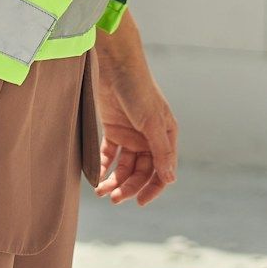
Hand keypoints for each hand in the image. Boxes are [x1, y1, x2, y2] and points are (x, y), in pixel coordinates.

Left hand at [93, 20, 178, 205]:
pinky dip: (103, 166)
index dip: (152, 189)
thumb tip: (171, 179)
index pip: (162, 170)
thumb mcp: (152, 122)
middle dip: (128, 187)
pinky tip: (96, 176)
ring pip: (124, 166)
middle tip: (113, 198)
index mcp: (165, 136)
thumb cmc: (138, 89)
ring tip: (101, 191)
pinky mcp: (113, 129)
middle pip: (141, 172)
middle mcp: (149, 138)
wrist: (115, 65)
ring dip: (114, 180)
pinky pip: (109, 155)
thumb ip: (160, 151)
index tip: (138, 202)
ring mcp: (131, 134)